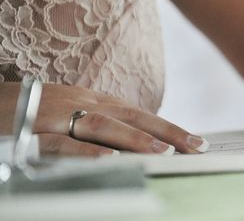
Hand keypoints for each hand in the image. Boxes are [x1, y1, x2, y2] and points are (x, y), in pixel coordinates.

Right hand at [0, 83, 208, 156]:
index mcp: (92, 99)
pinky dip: (84, 151)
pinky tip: (107, 159)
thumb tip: (137, 141)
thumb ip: (103, 122)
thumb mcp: (73, 110)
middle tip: (195, 147)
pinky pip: (60, 143)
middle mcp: (80, 103)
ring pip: (101, 126)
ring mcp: (56, 116)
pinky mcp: (31, 132)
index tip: (196, 142)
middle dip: (166, 131)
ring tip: (163, 152)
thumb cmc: (34, 109)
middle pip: (130, 116)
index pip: (139, 114)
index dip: (169, 127)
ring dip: (133, 139)